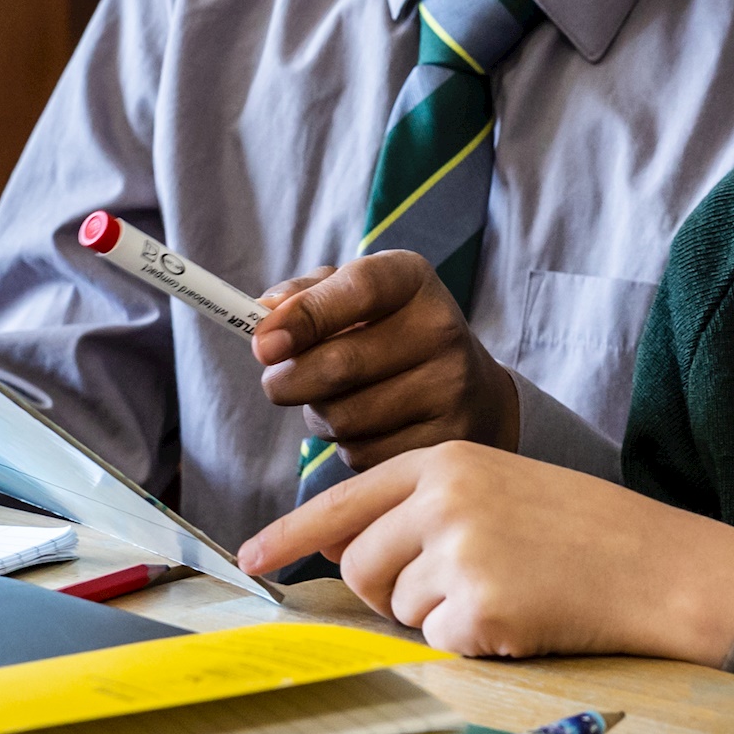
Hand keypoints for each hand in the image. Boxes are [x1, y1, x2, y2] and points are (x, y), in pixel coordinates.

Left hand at [237, 443, 733, 662]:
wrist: (659, 568)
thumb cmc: (585, 533)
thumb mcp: (501, 489)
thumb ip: (427, 507)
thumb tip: (345, 553)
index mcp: (447, 459)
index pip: (343, 500)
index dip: (290, 536)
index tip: (252, 560)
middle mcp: (443, 499)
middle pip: (360, 565)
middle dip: (390, 590)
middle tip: (461, 585)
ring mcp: (459, 553)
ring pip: (396, 608)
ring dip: (439, 615)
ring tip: (508, 590)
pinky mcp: (478, 610)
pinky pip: (438, 643)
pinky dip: (472, 643)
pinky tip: (521, 617)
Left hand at [250, 251, 519, 470]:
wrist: (472, 390)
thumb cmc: (391, 335)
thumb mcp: (356, 298)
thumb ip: (305, 296)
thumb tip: (263, 316)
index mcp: (411, 279)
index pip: (357, 289)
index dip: (305, 316)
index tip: (261, 344)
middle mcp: (441, 328)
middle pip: (340, 365)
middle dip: (289, 380)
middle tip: (276, 382)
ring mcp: (450, 388)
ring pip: (344, 418)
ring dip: (320, 416)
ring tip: (338, 400)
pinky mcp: (445, 440)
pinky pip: (364, 455)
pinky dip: (348, 446)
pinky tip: (369, 427)